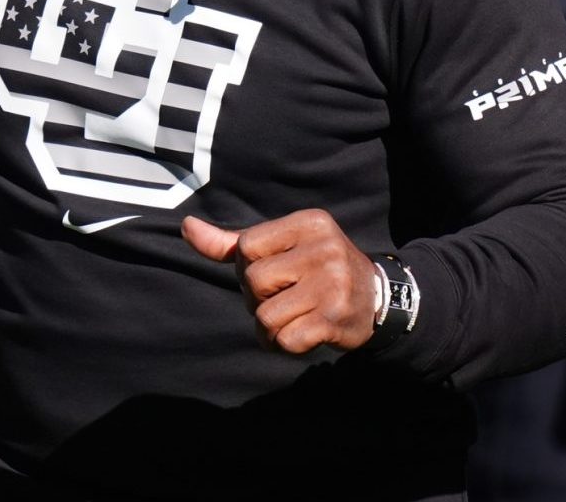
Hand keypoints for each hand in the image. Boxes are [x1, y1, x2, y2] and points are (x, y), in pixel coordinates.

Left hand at [182, 210, 379, 353]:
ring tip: (294, 318)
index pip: (247, 246)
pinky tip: (305, 334)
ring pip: (264, 315)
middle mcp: (324, 248)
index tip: (276, 273)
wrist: (379, 300)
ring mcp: (332, 284)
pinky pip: (284, 339)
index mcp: (310, 222)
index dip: (249, 267)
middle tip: (287, 298)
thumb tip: (187, 227)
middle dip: (259, 298)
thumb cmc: (318, 271)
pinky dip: (285, 344)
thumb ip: (233, 242)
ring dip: (270, 327)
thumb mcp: (283, 247)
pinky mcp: (335, 318)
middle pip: (252, 281)